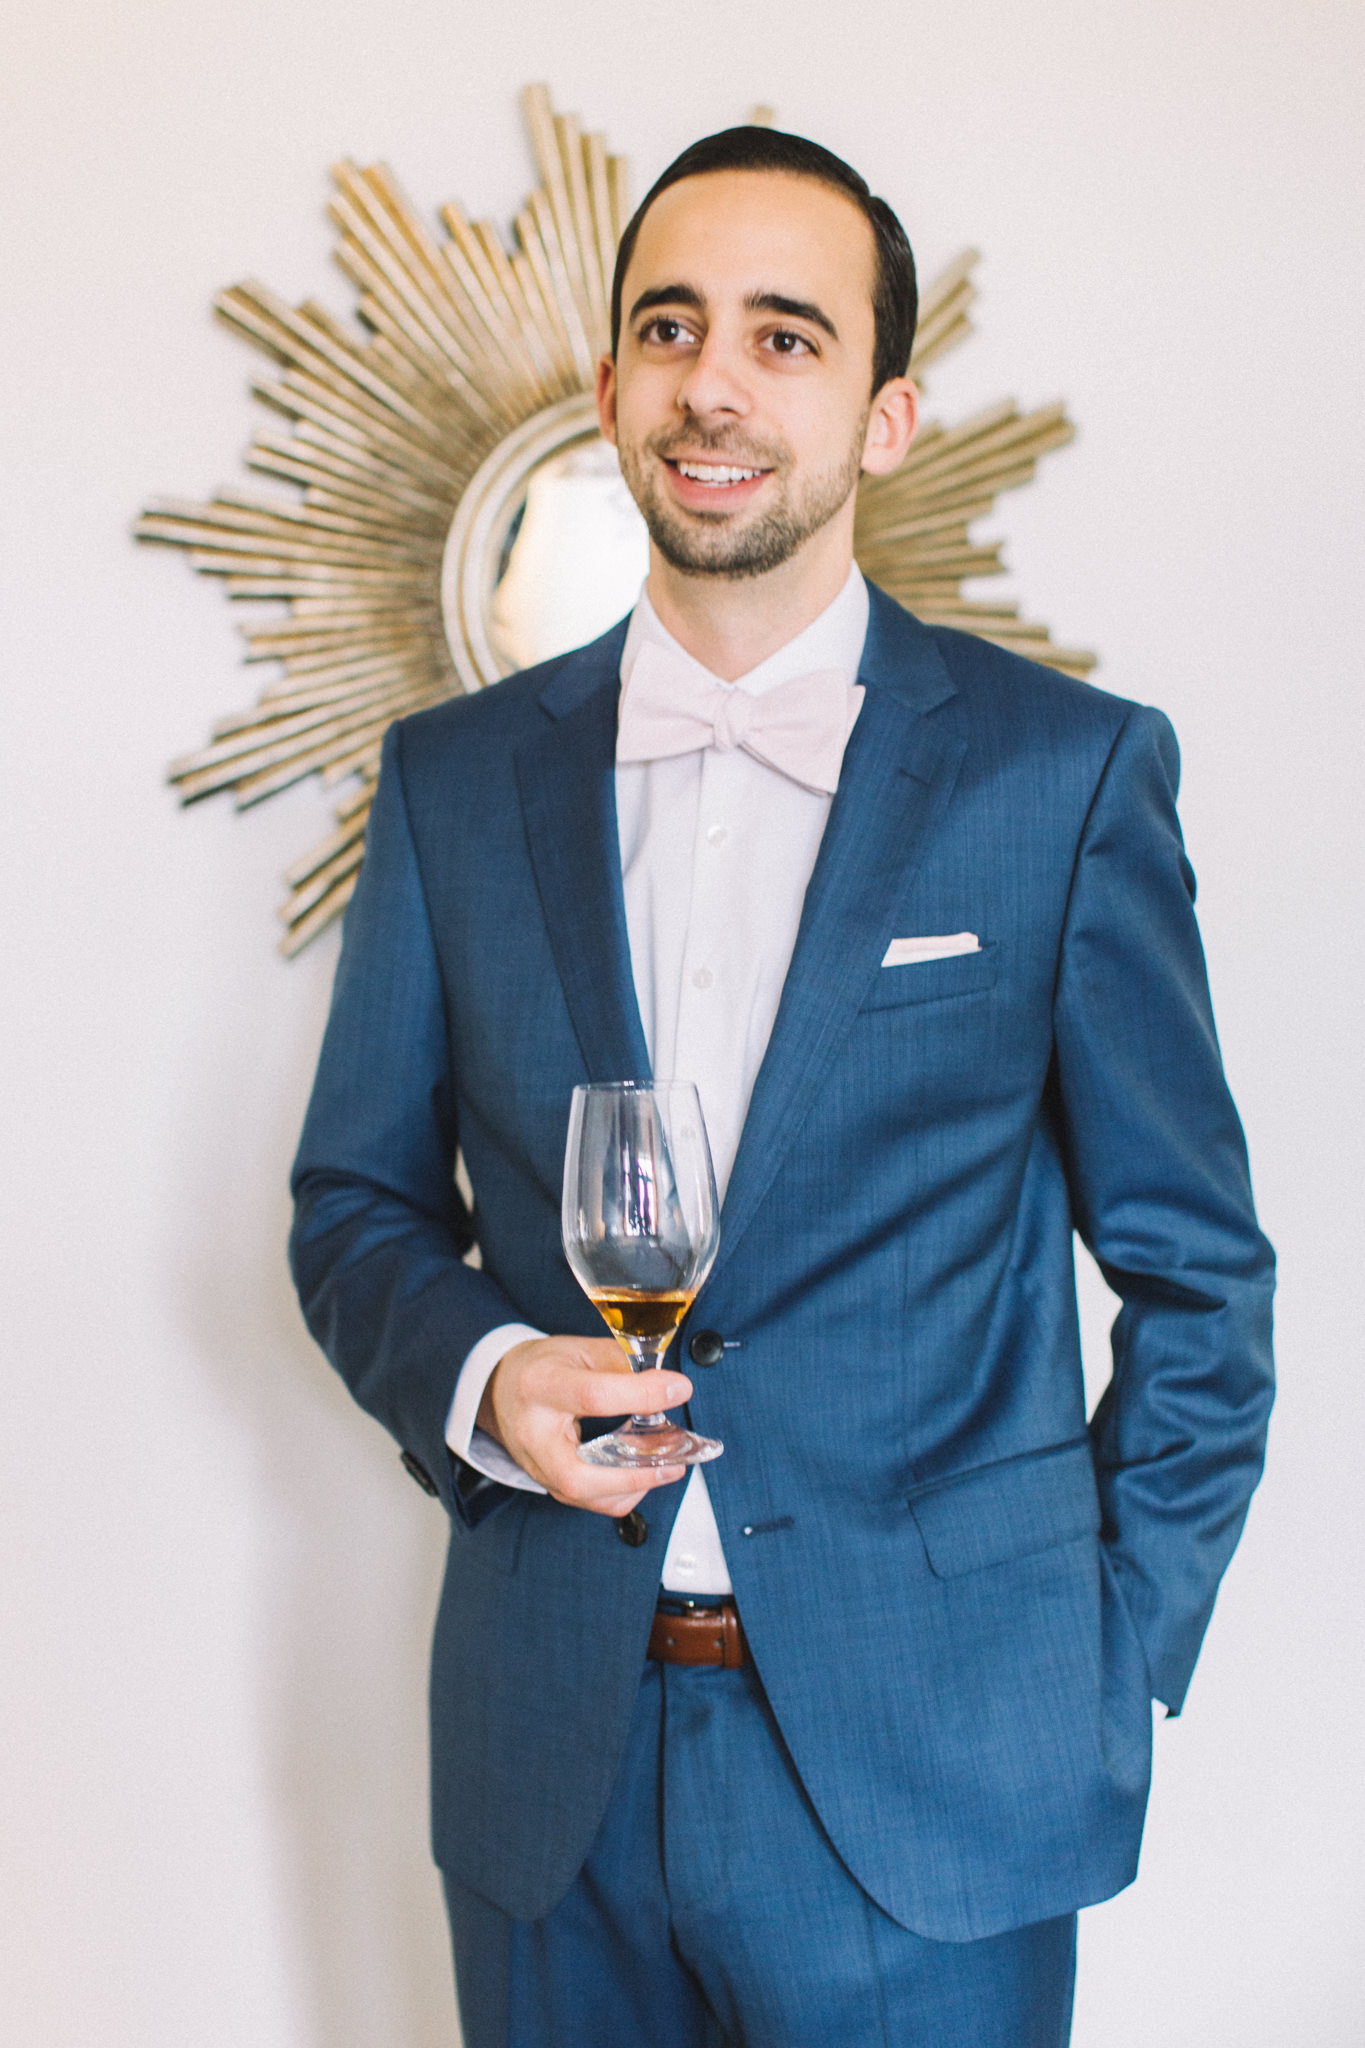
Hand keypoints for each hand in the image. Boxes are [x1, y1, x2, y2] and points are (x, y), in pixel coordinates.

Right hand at [477, 1335, 689, 1515]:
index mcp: (541, 1384)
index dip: (642, 1394)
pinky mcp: (545, 1481)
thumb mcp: (579, 1348)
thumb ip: (621, 1364)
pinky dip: (619, 1495)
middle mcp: (532, 1431)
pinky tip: (642, 1476)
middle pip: (576, 1474)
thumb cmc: (542, 1365)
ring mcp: (535, 1463)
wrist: (499, 1387)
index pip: (594, 1396)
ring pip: (581, 1496)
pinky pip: (584, 1502)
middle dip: (632, 1476)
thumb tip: (666, 1383)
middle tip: (672, 1460)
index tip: (678, 1389)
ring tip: (667, 1467)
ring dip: (632, 1488)